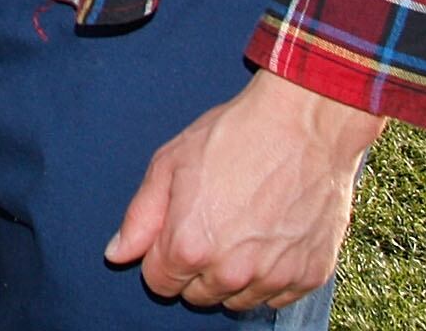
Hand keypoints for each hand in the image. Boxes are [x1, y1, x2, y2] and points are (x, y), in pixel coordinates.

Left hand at [107, 70, 382, 311]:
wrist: (305, 125)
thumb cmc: (235, 136)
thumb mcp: (170, 164)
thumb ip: (140, 217)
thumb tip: (116, 255)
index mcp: (189, 246)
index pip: (160, 283)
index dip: (162, 258)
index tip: (176, 232)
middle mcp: (231, 272)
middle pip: (199, 295)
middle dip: (196, 268)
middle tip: (212, 224)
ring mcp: (273, 277)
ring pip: (237, 300)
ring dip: (233, 276)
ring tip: (243, 229)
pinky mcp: (309, 276)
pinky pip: (277, 297)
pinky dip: (270, 276)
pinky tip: (271, 237)